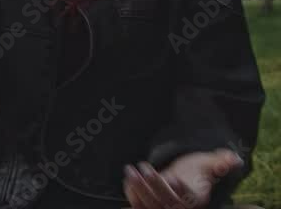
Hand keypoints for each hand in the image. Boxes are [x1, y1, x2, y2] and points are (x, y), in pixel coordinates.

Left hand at [123, 149, 242, 208]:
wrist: (181, 179)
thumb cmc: (195, 171)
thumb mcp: (209, 164)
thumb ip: (220, 162)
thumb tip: (234, 159)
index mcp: (196, 198)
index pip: (188, 198)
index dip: (180, 190)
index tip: (173, 178)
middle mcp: (180, 206)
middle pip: (167, 201)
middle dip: (155, 186)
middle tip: (145, 167)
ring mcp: (163, 207)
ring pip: (150, 204)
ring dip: (138, 189)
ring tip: (130, 170)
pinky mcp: (149, 206)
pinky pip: (139, 205)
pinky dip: (132, 194)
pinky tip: (128, 179)